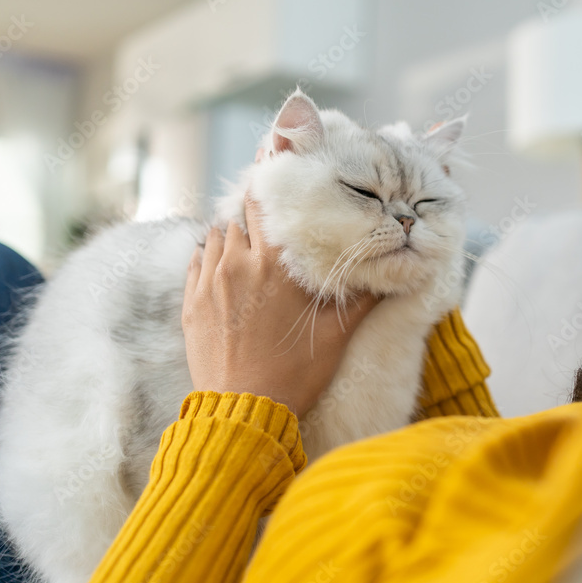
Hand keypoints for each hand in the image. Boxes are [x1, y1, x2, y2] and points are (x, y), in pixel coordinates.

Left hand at [182, 195, 378, 416]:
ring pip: (216, 237)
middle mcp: (238, 264)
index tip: (277, 171)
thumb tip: (390, 274)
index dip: (271, 184)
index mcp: (275, 265)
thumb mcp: (336, 336)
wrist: (244, 411)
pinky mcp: (191, 304)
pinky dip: (209, 258)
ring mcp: (209, 283)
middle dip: (253, 212)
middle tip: (268, 215)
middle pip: (240, 216)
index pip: (266, 205)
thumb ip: (362, 299)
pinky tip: (224, 267)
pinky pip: (196, 263)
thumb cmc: (294, 374)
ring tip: (248, 244)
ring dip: (231, 235)